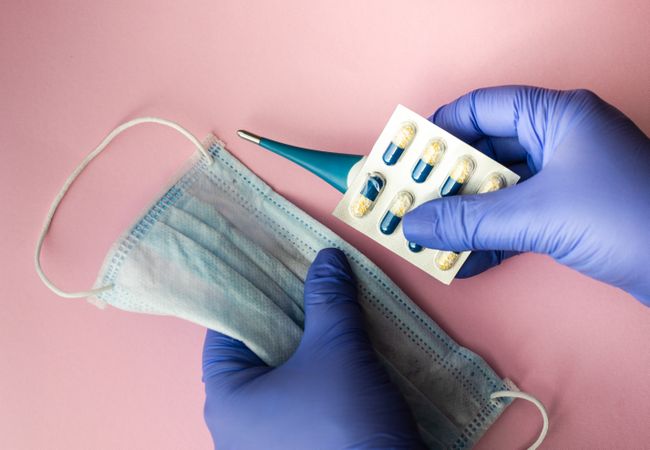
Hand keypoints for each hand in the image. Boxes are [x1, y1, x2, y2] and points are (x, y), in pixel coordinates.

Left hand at [202, 248, 422, 448]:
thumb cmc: (345, 421)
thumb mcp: (337, 350)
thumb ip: (328, 300)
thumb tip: (328, 259)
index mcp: (226, 400)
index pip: (227, 330)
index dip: (255, 296)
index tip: (278, 271)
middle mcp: (235, 427)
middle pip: (254, 354)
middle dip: (284, 320)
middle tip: (306, 287)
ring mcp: (266, 444)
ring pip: (280, 379)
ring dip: (304, 348)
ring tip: (326, 314)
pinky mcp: (296, 449)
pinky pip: (298, 402)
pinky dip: (315, 377)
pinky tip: (338, 354)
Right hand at [403, 86, 649, 304]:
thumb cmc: (628, 219)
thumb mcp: (538, 214)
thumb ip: (470, 219)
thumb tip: (414, 223)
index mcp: (556, 116)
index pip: (483, 108)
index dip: (442, 128)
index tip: (408, 154)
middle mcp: (560, 140)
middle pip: (487, 151)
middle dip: (448, 181)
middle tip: (411, 201)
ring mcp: (567, 177)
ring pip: (500, 188)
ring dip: (466, 214)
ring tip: (430, 235)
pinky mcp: (572, 212)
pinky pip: (518, 216)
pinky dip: (491, 236)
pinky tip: (465, 259)